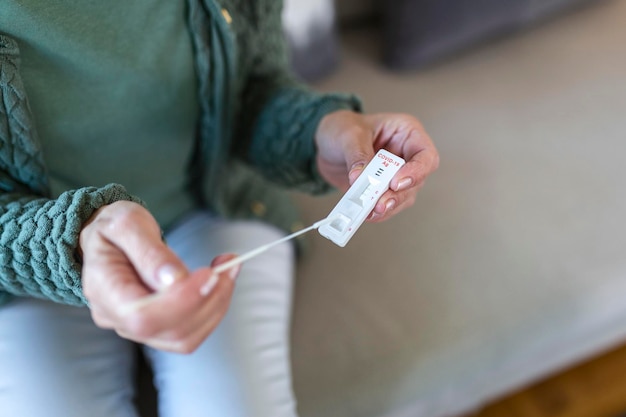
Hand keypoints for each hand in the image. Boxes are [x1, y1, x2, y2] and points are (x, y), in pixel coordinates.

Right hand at [79, 201, 238, 352]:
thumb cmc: (115, 227)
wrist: (109, 238)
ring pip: (186, 337)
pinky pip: (192, 330)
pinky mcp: (158, 327)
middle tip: (229, 263)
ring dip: (217, 304)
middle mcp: (117, 319)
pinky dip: (213, 306)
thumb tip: (175, 279)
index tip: (209, 273)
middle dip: (209, 300)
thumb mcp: (126, 223)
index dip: (182, 302)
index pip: (142, 317)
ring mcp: (137, 329)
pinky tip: (220, 279)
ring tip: (229, 267)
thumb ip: (149, 251)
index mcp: (104, 291)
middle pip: (170, 331)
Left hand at [315, 110, 438, 221]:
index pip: (425, 155)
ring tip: (371, 211)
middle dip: (398, 194)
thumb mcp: (349, 135)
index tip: (395, 183)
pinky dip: (378, 212)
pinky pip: (388, 205)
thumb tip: (360, 177)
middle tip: (381, 203)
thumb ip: (357, 155)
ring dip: (389, 206)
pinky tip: (366, 214)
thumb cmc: (343, 128)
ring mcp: (397, 175)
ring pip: (404, 197)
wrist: (325, 145)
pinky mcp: (384, 190)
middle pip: (417, 181)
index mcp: (407, 133)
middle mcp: (407, 155)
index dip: (416, 171)